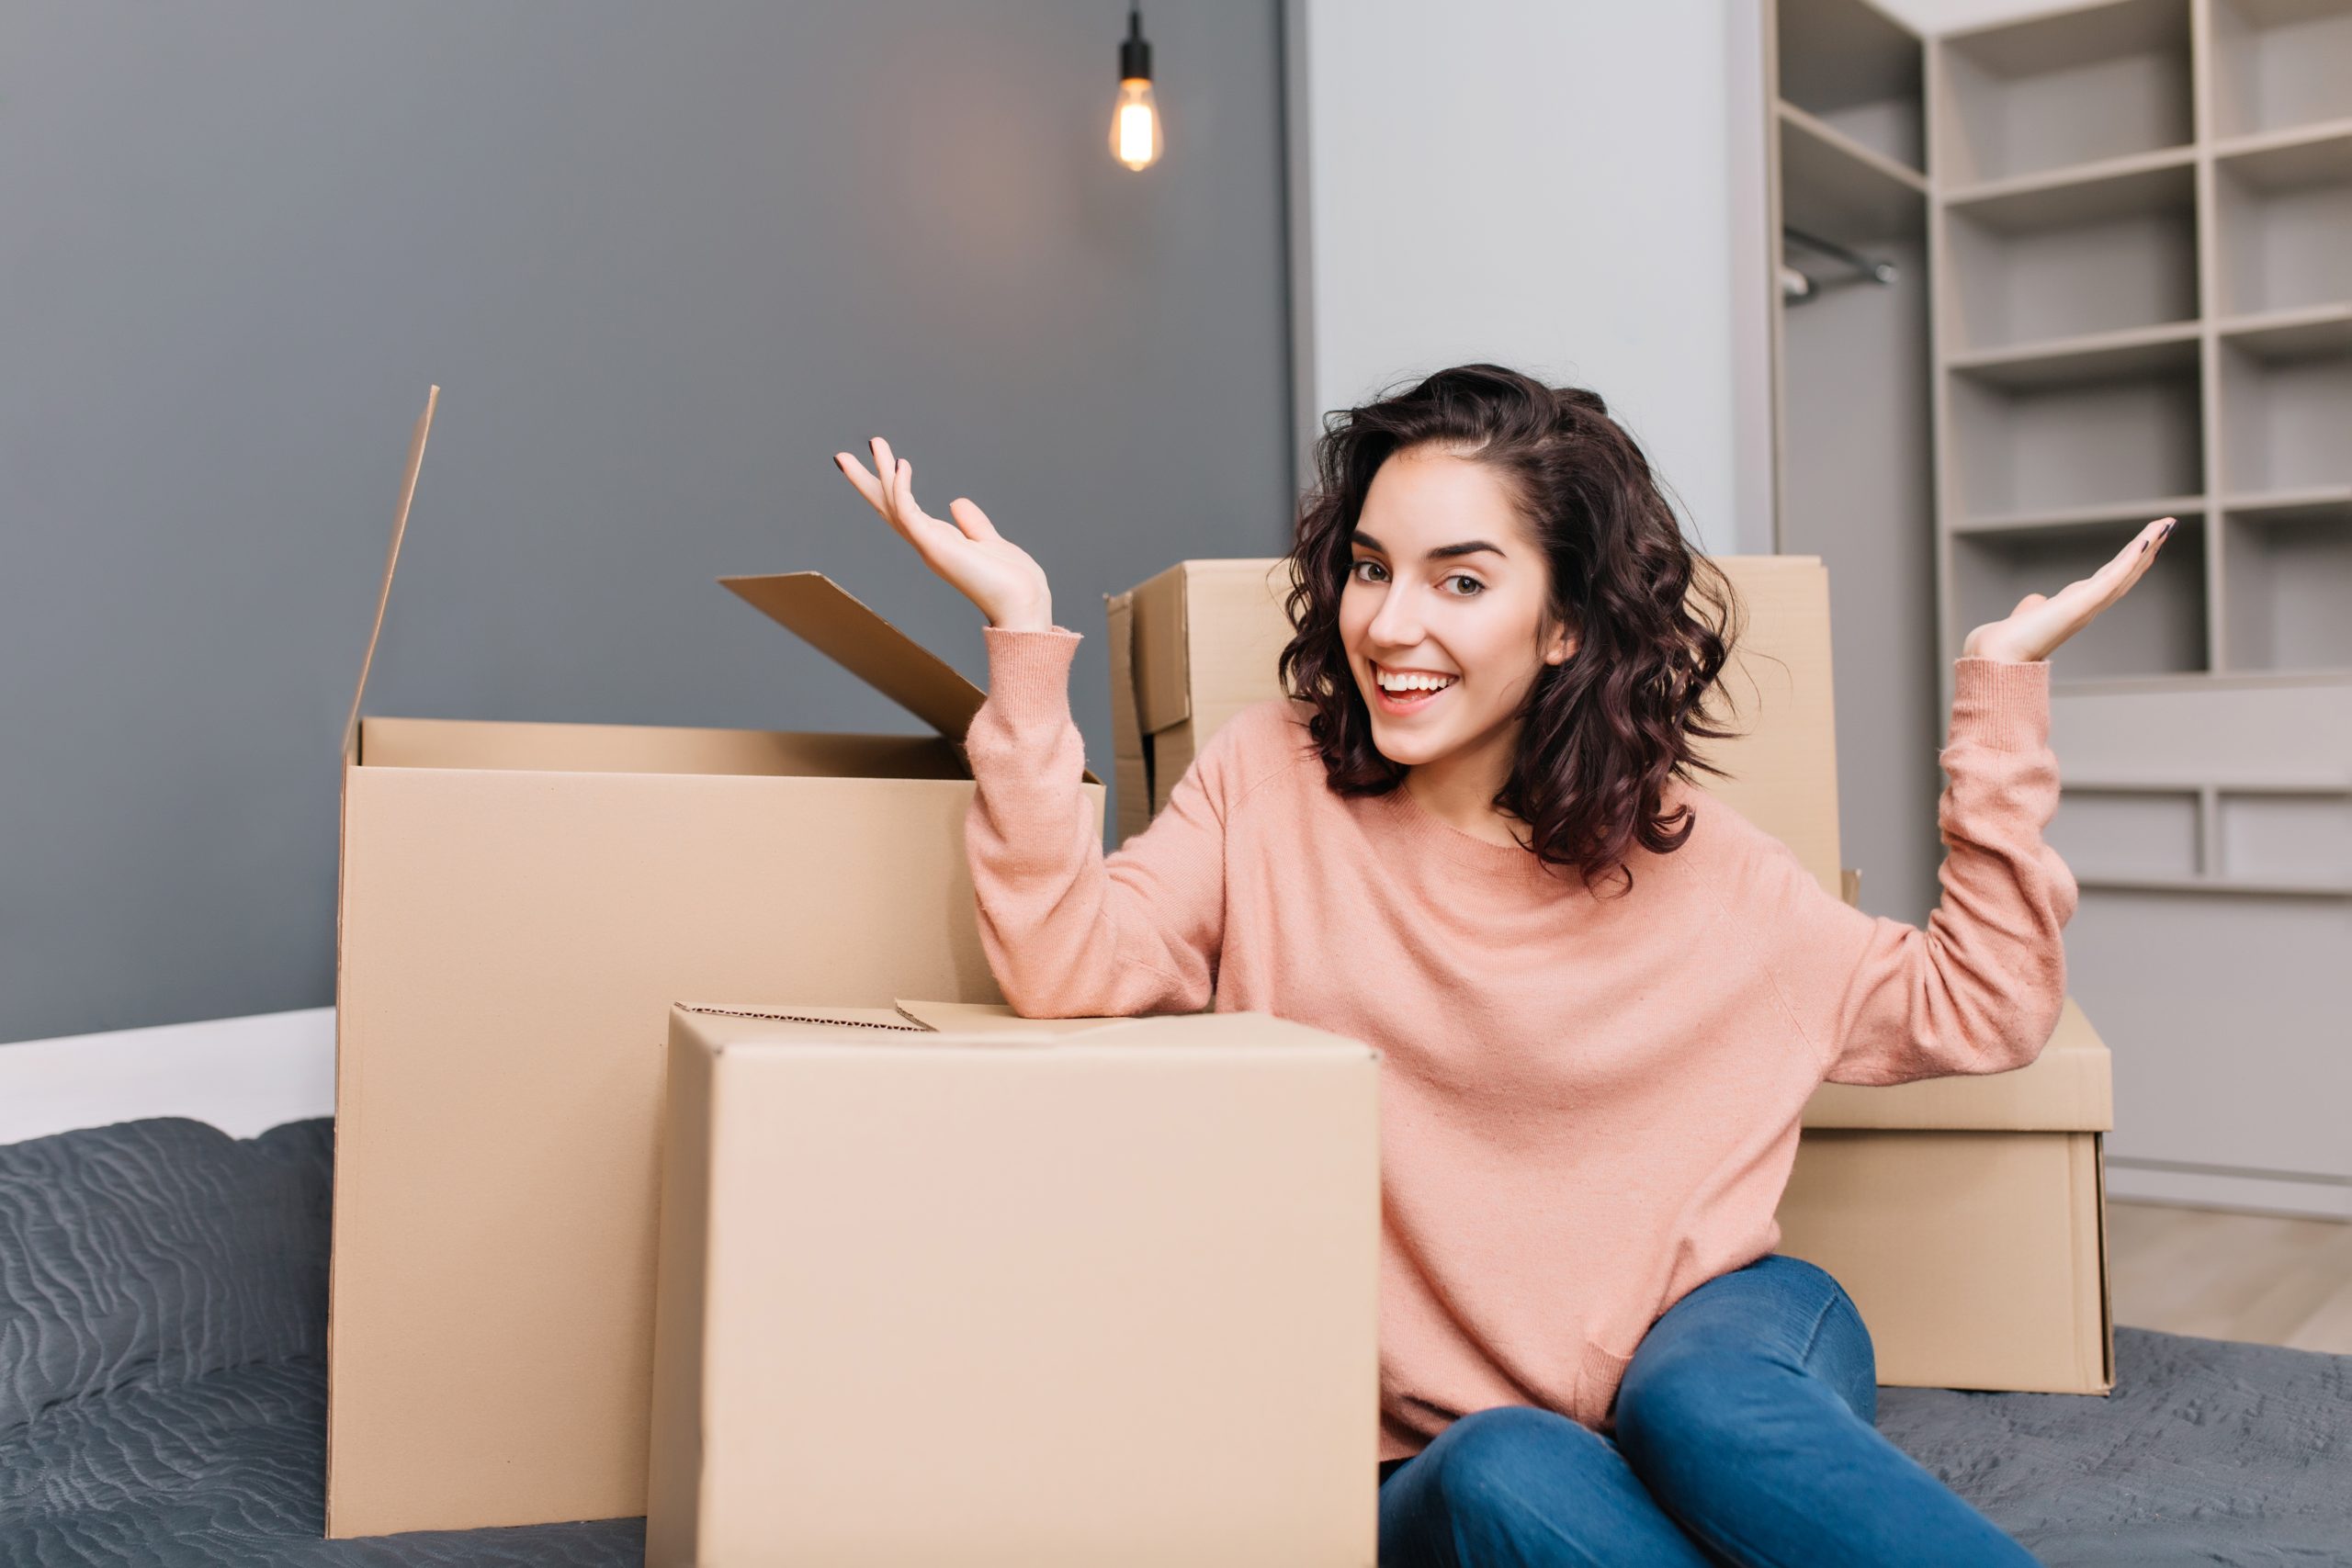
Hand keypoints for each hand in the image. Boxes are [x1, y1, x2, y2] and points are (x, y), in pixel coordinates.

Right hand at [833, 436, 1054, 630]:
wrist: (1024, 604)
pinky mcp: (933, 546)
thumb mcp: (989, 541)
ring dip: (882, 473)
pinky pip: (908, 512)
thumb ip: (972, 524)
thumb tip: (956, 503)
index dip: (889, 486)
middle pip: (887, 507)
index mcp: (937, 541)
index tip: (882, 460)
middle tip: (842, 456)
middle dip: (865, 481)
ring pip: (893, 504)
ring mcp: (928, 545)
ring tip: (876, 443)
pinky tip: (902, 464)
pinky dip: (901, 488)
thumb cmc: (1012, 581)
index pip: (904, 510)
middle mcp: (927, 543)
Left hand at [1961, 515, 2175, 663]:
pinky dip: (2131, 558)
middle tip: (2167, 528)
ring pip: (2126, 570)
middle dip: (2147, 550)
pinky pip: (2114, 575)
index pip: (2109, 580)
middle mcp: (2087, 607)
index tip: (2145, 547)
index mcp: (2076, 607)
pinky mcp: (2085, 602)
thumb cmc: (2008, 641)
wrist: (1999, 655)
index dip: (2129, 563)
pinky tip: (2147, 540)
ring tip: (2167, 525)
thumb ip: (2036, 606)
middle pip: (2125, 572)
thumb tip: (2036, 601)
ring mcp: (2089, 604)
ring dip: (2147, 546)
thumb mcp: (2027, 615)